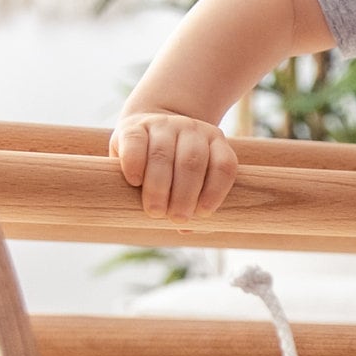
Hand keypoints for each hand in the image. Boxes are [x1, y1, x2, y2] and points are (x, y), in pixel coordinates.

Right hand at [111, 109, 237, 221]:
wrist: (144, 131)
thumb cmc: (172, 168)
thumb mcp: (190, 180)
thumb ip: (194, 202)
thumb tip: (187, 230)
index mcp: (214, 141)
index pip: (223, 165)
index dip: (216, 191)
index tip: (203, 213)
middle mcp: (190, 129)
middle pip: (192, 162)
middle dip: (185, 195)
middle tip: (176, 218)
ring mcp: (162, 125)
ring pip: (163, 154)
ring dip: (159, 187)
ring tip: (156, 211)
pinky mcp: (133, 127)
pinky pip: (135, 143)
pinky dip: (135, 164)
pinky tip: (135, 182)